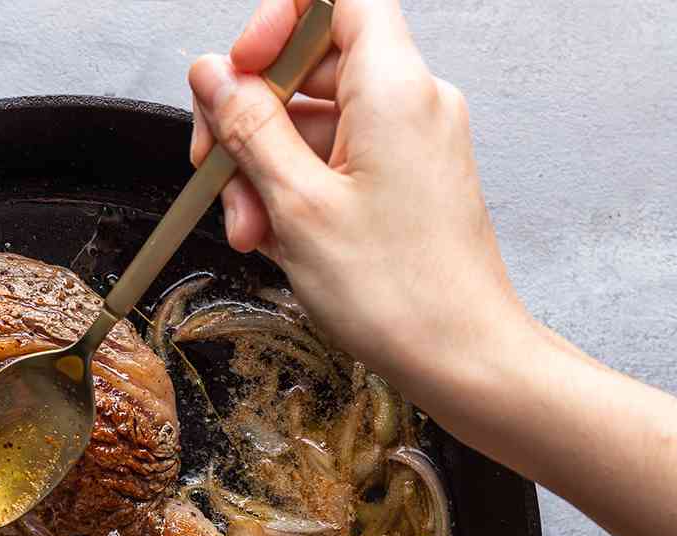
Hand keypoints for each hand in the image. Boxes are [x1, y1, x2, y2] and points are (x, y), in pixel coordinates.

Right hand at [188, 0, 531, 409]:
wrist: (463, 359)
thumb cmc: (398, 293)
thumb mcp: (296, 206)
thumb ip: (249, 128)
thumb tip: (213, 73)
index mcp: (394, 87)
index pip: (334, 0)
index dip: (276, 23)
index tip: (239, 72)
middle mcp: (411, 102)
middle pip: (311, 66)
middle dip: (251, 121)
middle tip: (216, 175)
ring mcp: (411, 143)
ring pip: (316, 124)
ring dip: (266, 172)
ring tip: (249, 232)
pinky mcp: (407, 182)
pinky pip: (337, 163)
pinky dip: (298, 193)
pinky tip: (276, 241)